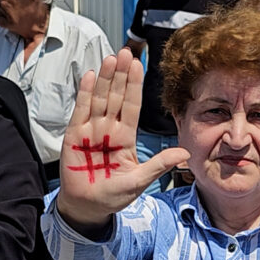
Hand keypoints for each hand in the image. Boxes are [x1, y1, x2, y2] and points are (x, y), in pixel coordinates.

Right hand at [55, 47, 188, 234]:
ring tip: (111, 59)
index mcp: (126, 138)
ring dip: (105, 79)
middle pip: (117, 97)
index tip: (139, 65)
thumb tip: (185, 154)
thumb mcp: (139, 181)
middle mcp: (109, 129)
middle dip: (121, 75)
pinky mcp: (74, 135)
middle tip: (126, 52)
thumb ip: (159, 165)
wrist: (87, 207)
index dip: (135, 85)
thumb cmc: (112, 195)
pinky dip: (85, 94)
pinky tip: (91, 76)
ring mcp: (91, 130)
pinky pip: (80, 110)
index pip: (132, 106)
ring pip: (100, 99)